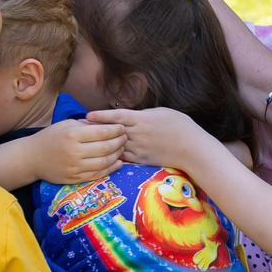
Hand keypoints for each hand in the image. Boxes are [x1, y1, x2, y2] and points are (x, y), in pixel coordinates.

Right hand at [26, 118, 126, 184]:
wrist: (32, 158)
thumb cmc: (49, 137)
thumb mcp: (65, 124)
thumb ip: (85, 124)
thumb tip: (106, 123)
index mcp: (72, 135)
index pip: (102, 132)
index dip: (115, 130)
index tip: (122, 128)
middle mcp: (74, 151)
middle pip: (105, 148)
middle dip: (119, 142)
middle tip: (125, 138)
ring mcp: (74, 167)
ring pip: (104, 162)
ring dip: (117, 155)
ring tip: (122, 149)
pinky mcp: (74, 179)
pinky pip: (97, 174)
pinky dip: (110, 169)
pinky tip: (117, 163)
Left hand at [86, 105, 213, 171]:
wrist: (192, 148)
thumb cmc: (180, 126)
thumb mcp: (161, 112)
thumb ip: (144, 115)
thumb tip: (133, 116)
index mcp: (141, 119)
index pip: (116, 117)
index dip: (100, 116)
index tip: (87, 115)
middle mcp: (137, 134)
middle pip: (111, 132)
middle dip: (95, 130)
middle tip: (79, 129)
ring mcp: (139, 148)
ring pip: (115, 146)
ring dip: (101, 144)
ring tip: (87, 143)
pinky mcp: (142, 160)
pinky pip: (124, 158)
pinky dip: (113, 156)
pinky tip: (102, 155)